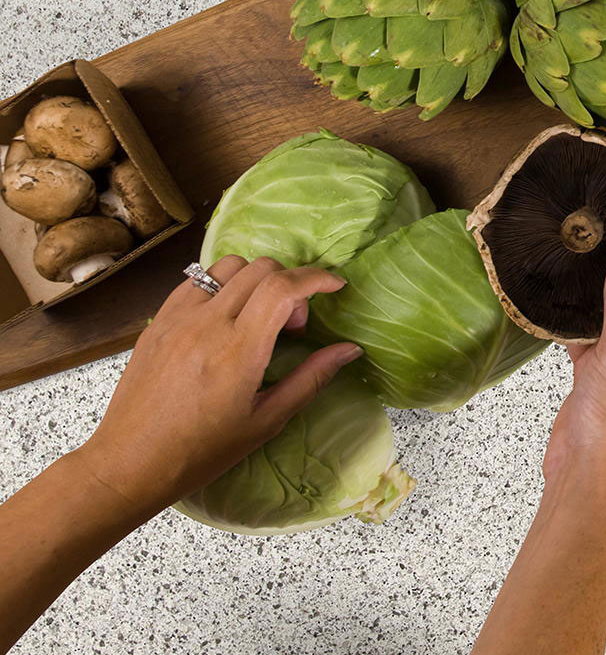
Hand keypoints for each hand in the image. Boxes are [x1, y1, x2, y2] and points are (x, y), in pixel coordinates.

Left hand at [68, 256, 364, 512]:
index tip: (334, 286)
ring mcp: (177, 318)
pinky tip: (224, 318)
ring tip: (257, 316)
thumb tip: (349, 350)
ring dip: (255, 279)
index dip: (316, 278)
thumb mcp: (266, 421)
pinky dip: (222, 286)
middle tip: (293, 324)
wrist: (131, 462)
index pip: (283, 288)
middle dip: (290, 284)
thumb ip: (311, 379)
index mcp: (238, 351)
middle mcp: (207, 324)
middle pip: (260, 269)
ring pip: (228, 267)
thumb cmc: (203, 451)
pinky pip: (196, 281)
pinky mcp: (158, 321)